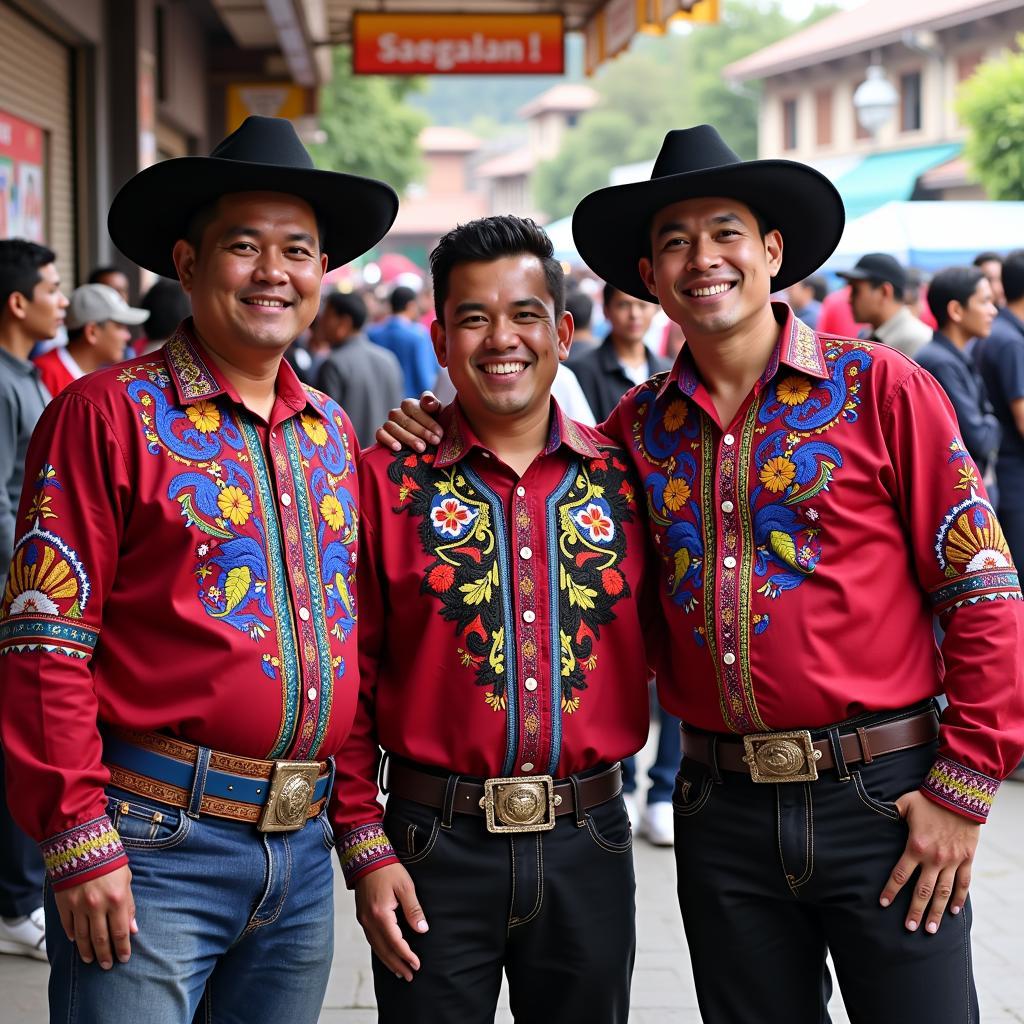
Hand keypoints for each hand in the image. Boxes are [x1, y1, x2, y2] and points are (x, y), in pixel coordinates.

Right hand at [54, 865, 136, 968]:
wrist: (82, 845)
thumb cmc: (109, 860)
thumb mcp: (126, 879)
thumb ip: (129, 905)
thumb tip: (133, 929)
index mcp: (117, 899)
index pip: (120, 932)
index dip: (122, 948)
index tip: (124, 958)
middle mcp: (97, 906)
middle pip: (101, 938)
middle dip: (105, 954)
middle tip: (107, 966)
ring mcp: (78, 907)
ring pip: (82, 937)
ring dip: (87, 951)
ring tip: (91, 960)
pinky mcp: (64, 904)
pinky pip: (68, 926)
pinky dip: (72, 935)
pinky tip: (76, 942)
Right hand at [355, 863, 428, 980]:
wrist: (367, 857)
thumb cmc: (388, 870)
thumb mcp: (405, 886)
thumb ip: (413, 909)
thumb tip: (422, 929)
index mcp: (380, 914)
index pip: (395, 942)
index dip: (406, 955)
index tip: (417, 965)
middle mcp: (369, 921)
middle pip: (384, 950)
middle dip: (397, 964)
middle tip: (409, 976)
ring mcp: (363, 920)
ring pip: (376, 947)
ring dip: (388, 961)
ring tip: (399, 971)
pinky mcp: (362, 916)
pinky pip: (371, 940)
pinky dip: (380, 951)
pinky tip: (386, 954)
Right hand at [375, 393, 443, 452]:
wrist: (427, 446)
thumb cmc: (434, 429)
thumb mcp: (439, 415)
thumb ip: (434, 405)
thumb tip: (428, 402)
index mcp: (410, 405)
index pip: (414, 408)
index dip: (428, 421)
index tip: (439, 433)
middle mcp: (397, 412)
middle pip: (405, 420)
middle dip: (422, 431)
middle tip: (434, 442)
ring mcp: (389, 423)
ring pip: (393, 427)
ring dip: (408, 438)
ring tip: (421, 448)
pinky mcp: (381, 434)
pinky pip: (380, 434)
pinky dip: (389, 440)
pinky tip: (398, 448)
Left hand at [879, 790, 979, 933]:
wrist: (959, 794)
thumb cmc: (927, 798)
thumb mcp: (903, 804)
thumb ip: (889, 814)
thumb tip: (871, 812)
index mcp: (915, 846)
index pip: (900, 874)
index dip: (891, 890)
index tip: (883, 903)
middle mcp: (934, 858)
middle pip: (923, 891)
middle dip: (915, 911)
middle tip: (909, 928)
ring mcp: (952, 861)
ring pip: (943, 893)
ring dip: (937, 912)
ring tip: (931, 929)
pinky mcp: (967, 859)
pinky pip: (964, 883)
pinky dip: (960, 898)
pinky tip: (954, 911)